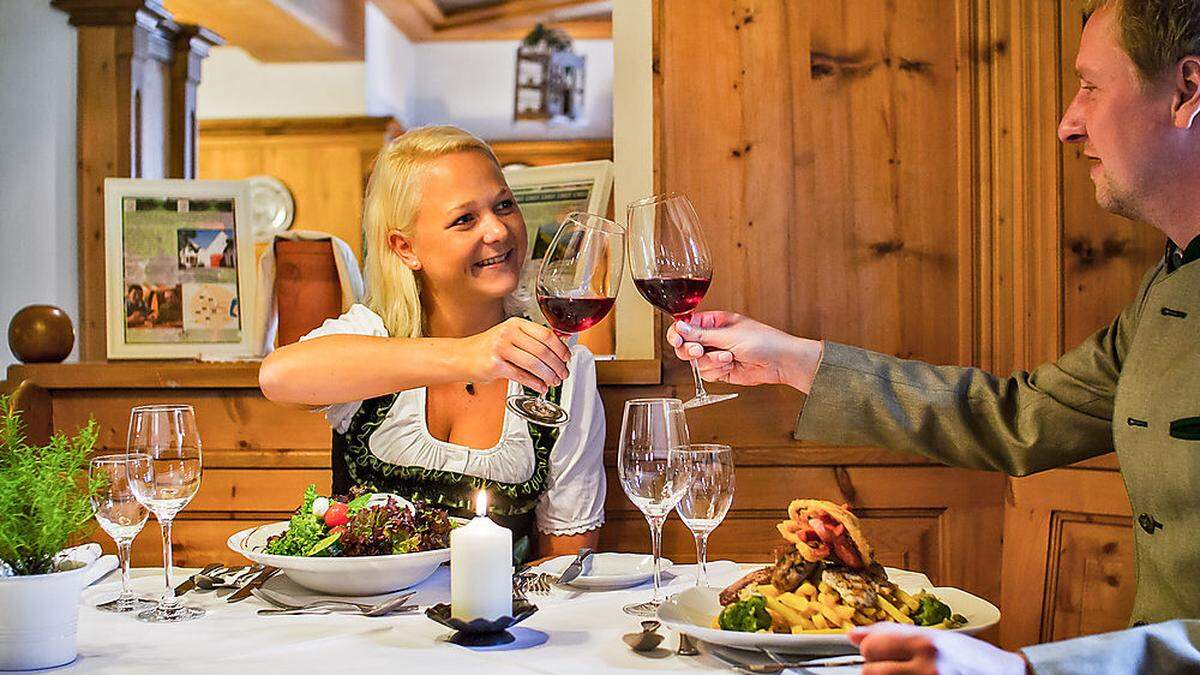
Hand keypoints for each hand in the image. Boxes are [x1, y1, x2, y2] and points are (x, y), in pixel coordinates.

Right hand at [459, 317, 570, 393]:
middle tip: (563, 373)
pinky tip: (540, 386)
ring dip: (548, 375)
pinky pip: (522, 376)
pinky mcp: (495, 365)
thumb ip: (531, 340)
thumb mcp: (509, 336)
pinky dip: (535, 383)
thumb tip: (558, 348)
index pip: (546, 334)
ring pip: (534, 364)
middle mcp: (508, 333)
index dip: (560, 348)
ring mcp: (501, 349)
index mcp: (515, 324)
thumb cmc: (487, 347)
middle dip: (557, 365)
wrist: (460, 356)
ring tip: (554, 381)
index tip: (567, 357)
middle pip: (542, 350)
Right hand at [665, 311, 822, 391]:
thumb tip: (680, 327)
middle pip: (686, 345)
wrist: (780, 362)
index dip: (678, 333)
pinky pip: (707, 373)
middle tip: (700, 351)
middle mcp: (713, 338)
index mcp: (714, 321)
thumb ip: (701, 334)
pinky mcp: (721, 371)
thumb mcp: (729, 335)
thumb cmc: (763, 341)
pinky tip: (731, 366)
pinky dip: (717, 371)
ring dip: (711, 362)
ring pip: (696, 362)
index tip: (677, 340)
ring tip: (728, 358)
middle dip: (692, 350)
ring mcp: (716, 355)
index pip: (686, 325)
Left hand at [850, 623, 1027, 674]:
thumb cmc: (973, 659)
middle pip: (870, 672)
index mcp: (927, 645)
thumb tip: (853, 635)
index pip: (872, 647)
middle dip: (877, 669)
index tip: (882, 652)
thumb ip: (892, 634)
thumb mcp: (936, 638)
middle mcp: (927, 668)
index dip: (873, 650)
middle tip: (897, 668)